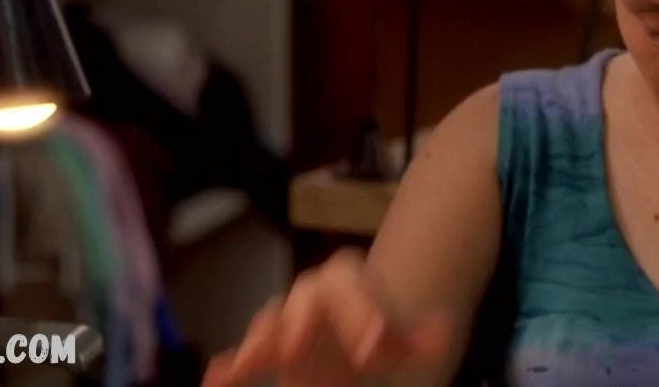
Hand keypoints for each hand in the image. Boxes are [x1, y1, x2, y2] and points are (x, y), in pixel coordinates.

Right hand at [201, 248, 451, 386]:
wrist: (351, 334)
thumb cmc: (377, 332)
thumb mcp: (402, 337)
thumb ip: (419, 335)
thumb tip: (443, 330)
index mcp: (345, 281)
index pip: (349, 285)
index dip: (360, 311)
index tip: (373, 345)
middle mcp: (310, 294)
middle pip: (302, 299)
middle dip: (301, 321)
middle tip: (299, 347)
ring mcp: (286, 321)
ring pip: (269, 322)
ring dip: (260, 342)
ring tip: (250, 363)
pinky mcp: (267, 352)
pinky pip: (244, 354)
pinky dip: (229, 366)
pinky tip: (215, 381)